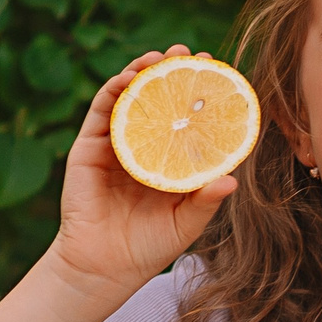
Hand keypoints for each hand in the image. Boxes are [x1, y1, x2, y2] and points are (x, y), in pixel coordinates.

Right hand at [42, 45, 239, 299]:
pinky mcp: (88, 147)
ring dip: (142, 71)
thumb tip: (232, 180)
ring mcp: (115, 143)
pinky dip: (114, 89)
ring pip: (129, 97)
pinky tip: (128, 77)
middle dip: (172, 72)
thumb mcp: (186, 223)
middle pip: (158, 99)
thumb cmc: (149, 247)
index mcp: (169, 159)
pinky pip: (101, 111)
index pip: (186, 117)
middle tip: (189, 54)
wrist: (105, 267)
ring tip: (159, 58)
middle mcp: (143, 145)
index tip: (218, 73)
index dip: (199, 94)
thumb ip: (206, 201)